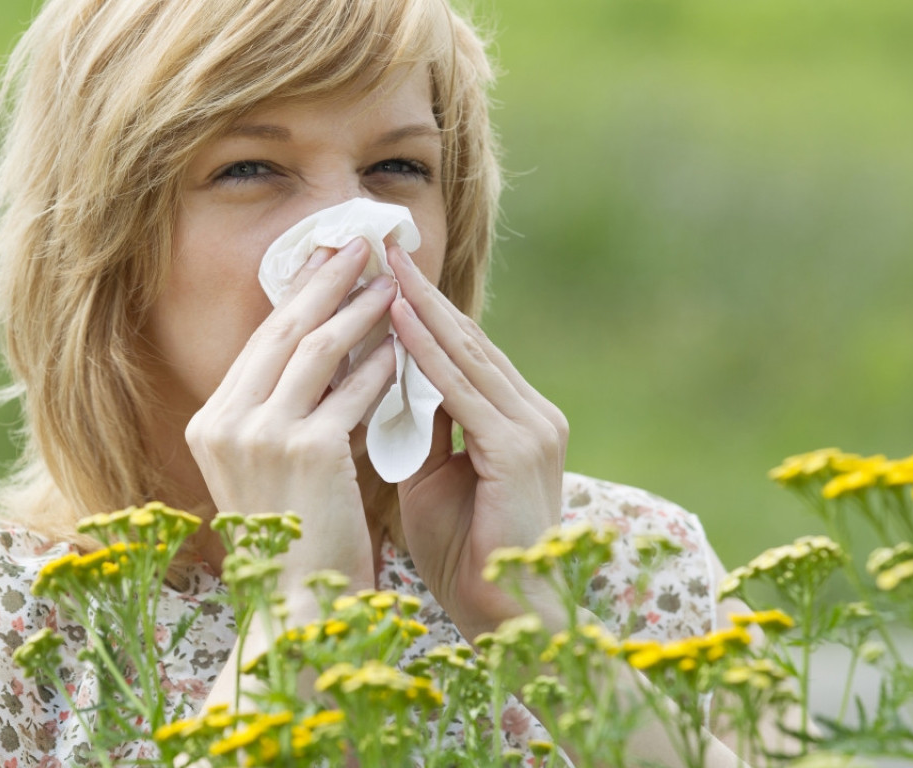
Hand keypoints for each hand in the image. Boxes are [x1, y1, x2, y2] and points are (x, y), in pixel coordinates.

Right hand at [185, 238, 397, 602]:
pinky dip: (380, 365)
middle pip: (283, 330)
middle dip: (326, 281)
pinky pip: (351, 391)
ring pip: (317, 349)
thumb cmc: (293, 544)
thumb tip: (333, 352)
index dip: (298, 296)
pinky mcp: (304, 450)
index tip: (327, 262)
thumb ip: (287, 414)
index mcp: (211, 425)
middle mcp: (224, 423)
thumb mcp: (273, 470)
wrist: (294, 609)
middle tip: (360, 244)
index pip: (261, 343)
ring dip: (359, 310)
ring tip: (392, 283)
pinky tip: (403, 345)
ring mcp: (260, 435)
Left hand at [387, 245, 568, 639]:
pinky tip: (398, 321)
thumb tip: (384, 385)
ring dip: (421, 308)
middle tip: (380, 246)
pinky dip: (428, 354)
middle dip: (420, 293)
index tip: (381, 274)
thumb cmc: (464, 553)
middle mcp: (532, 413)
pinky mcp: (518, 449)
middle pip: (467, 340)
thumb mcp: (432, 477)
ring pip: (466, 354)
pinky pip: (462, 391)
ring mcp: (531, 427)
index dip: (422, 311)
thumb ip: (419, 429)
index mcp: (515, 420)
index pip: (463, 352)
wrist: (505, 616)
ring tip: (383, 266)